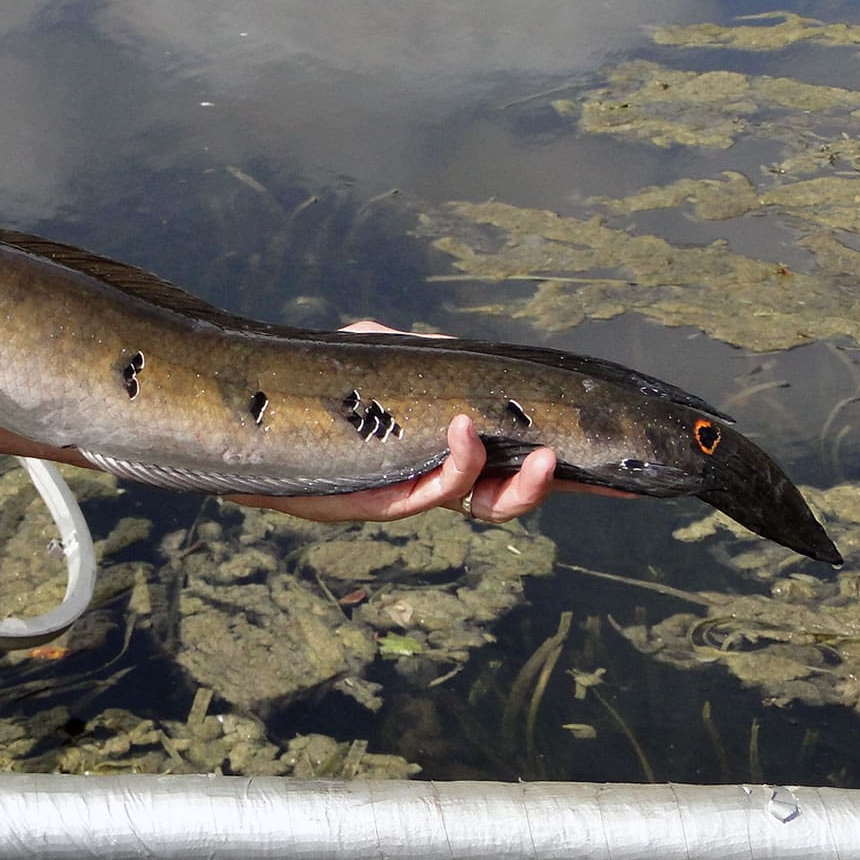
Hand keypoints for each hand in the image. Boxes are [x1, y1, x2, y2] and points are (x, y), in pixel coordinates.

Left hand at [226, 321, 630, 523]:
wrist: (240, 415)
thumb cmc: (309, 388)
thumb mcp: (375, 359)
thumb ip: (420, 352)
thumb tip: (457, 351)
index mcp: (440, 450)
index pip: (514, 465)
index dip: (566, 471)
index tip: (619, 465)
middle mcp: (427, 479)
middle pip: (507, 501)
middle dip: (549, 488)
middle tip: (568, 463)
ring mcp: (401, 493)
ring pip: (478, 508)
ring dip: (515, 485)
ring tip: (538, 457)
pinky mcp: (368, 501)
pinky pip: (427, 495)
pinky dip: (456, 468)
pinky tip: (465, 431)